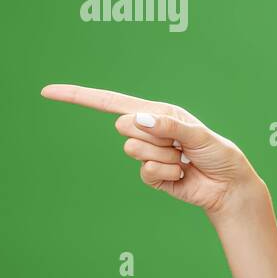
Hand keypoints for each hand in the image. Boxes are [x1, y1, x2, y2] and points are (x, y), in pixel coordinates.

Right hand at [39, 83, 259, 219]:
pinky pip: (144, 171)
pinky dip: (166, 172)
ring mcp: (148, 154)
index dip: (79, 97)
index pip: (110, 102)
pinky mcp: (151, 175)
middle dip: (153, 135)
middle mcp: (149, 130)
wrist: (229, 186)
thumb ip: (170, 127)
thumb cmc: (219, 154)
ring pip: (133, 150)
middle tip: (179, 144)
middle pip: (124, 126)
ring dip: (163, 155)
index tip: (47, 91)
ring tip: (183, 159)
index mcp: (157, 112)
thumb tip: (139, 120)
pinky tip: (181, 174)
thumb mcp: (198, 135)